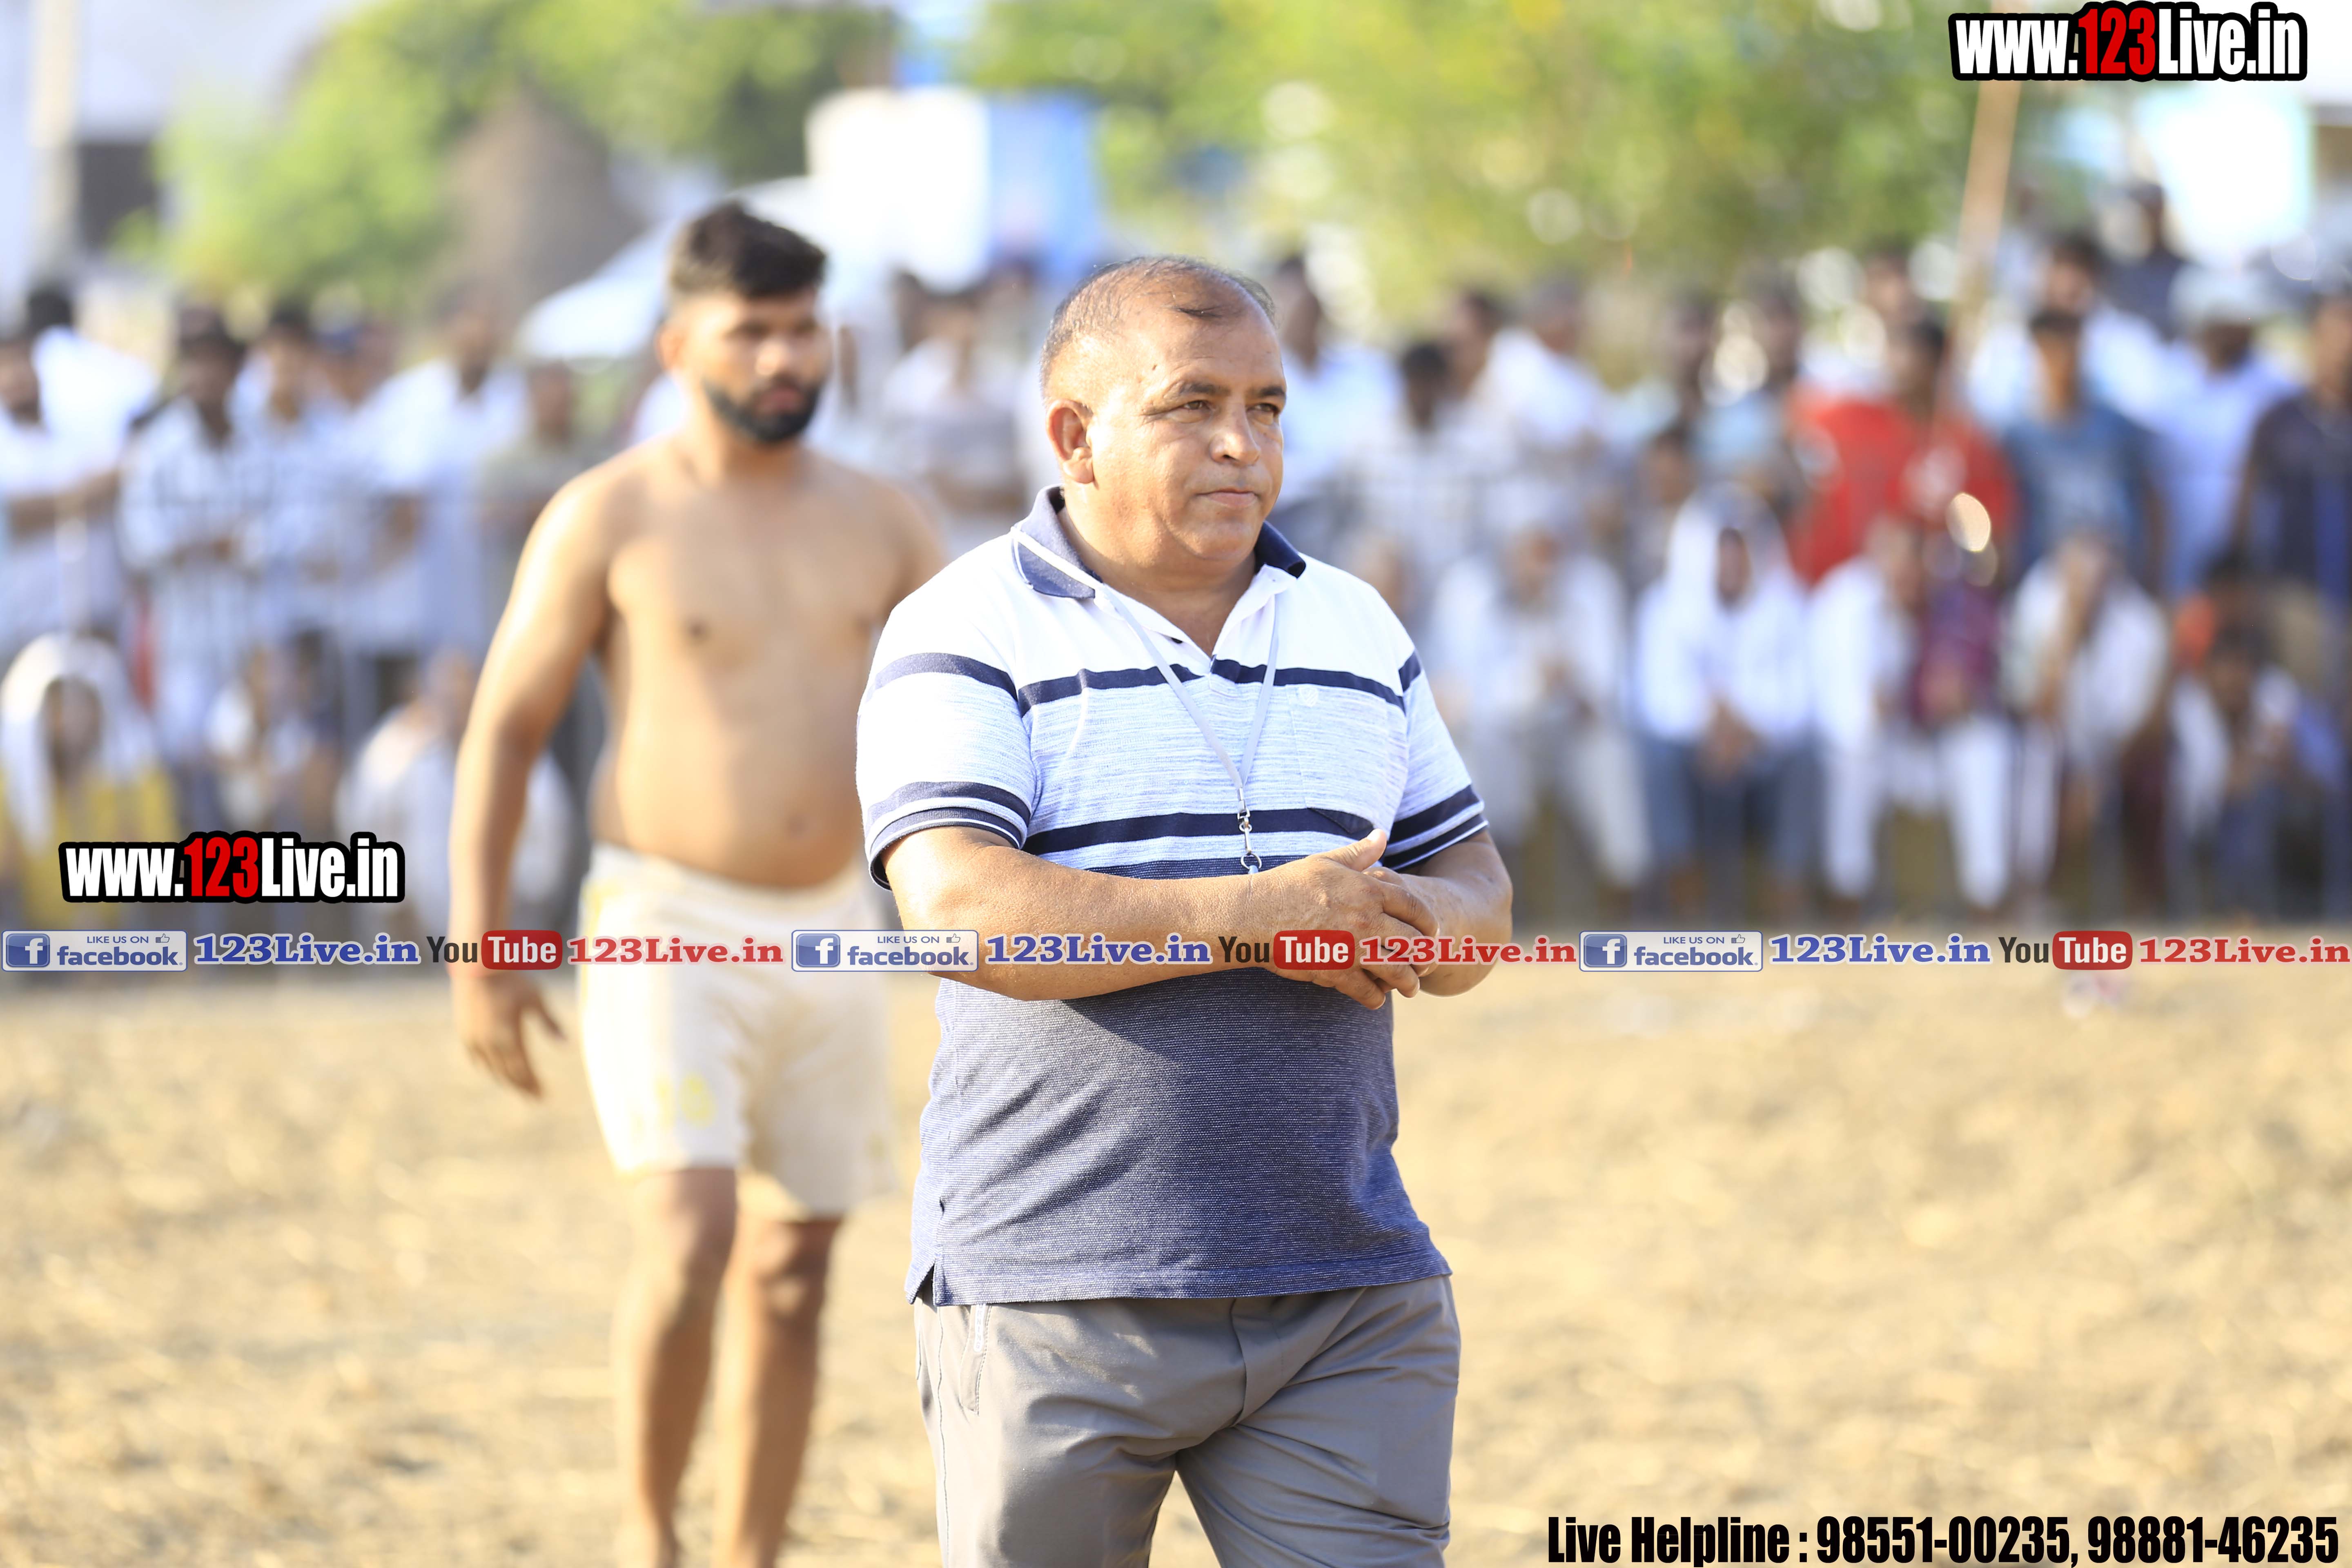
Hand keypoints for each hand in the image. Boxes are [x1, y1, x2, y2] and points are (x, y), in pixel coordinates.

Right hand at [452, 965, 562, 1097]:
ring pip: (492, 1069)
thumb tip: (566, 1043)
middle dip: (523, 1087)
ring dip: (506, 1080)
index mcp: (509, 1037)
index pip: (523, 1070)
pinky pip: (477, 1059)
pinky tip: (496, 1071)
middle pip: (508, 1074)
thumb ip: (549, 1023)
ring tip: (520, 1086)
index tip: (543, 1095)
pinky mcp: (465, 1033)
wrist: (478, 966)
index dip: (533, 1084)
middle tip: (535, 1097)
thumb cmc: (512, 980)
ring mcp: (475, 1039)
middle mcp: (490, 1043)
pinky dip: (488, 1067)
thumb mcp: (535, 999)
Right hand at [1244, 829, 1439, 1008]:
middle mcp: (1367, 920)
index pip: (1415, 907)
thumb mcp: (1326, 862)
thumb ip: (1359, 853)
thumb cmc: (1288, 885)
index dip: (1429, 922)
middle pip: (1414, 942)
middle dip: (1425, 956)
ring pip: (1397, 971)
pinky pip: (1367, 992)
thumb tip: (1382, 834)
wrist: (1255, 915)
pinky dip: (1375, 998)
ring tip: (1410, 987)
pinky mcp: (1336, 972)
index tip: (1432, 931)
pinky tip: (1376, 999)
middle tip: (1427, 963)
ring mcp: (1353, 948)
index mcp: (1368, 890)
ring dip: (1409, 983)